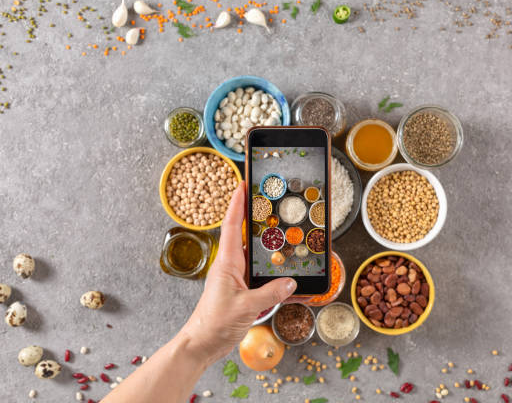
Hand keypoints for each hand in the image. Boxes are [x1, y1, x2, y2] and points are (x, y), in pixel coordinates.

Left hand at [180, 181, 296, 361]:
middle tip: (271, 202)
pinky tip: (290, 279)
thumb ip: (270, 294)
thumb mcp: (245, 307)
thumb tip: (291, 282)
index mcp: (228, 263)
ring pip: (256, 256)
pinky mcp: (243, 291)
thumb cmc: (214, 323)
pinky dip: (275, 276)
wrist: (203, 343)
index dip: (238, 204)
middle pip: (246, 236)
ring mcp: (237, 279)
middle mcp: (232, 267)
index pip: (232, 226)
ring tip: (286, 234)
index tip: (244, 185)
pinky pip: (262, 277)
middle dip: (257, 218)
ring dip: (269, 245)